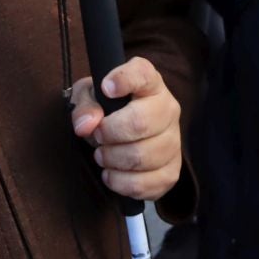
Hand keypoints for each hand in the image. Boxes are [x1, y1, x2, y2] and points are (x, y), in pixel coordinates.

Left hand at [68, 57, 182, 200]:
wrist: (122, 134)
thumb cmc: (106, 110)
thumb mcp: (88, 98)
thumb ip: (84, 106)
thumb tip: (86, 125)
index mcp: (150, 84)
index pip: (143, 74)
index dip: (124, 79)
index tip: (106, 88)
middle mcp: (168, 109)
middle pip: (141, 122)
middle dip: (109, 133)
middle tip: (98, 136)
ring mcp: (174, 142)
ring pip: (142, 157)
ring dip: (112, 160)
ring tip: (103, 155)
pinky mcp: (171, 171)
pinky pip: (146, 184)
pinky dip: (120, 183)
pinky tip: (112, 173)